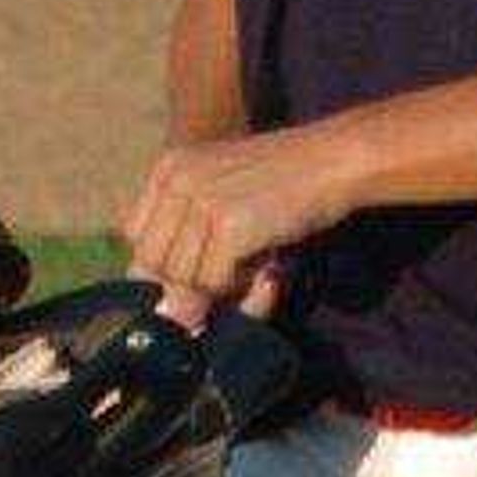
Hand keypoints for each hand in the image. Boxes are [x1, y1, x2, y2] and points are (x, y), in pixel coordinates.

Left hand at [122, 125, 362, 313]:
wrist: (339, 160)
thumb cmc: (290, 184)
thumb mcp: (228, 199)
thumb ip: (192, 244)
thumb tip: (174, 316)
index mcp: (170, 168)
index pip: (137, 238)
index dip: (169, 263)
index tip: (208, 264)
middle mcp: (177, 181)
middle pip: (154, 264)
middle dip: (192, 283)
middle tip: (240, 275)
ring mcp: (201, 201)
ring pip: (181, 280)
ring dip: (219, 289)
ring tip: (258, 267)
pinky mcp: (228, 225)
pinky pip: (212, 285)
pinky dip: (240, 289)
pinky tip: (268, 267)